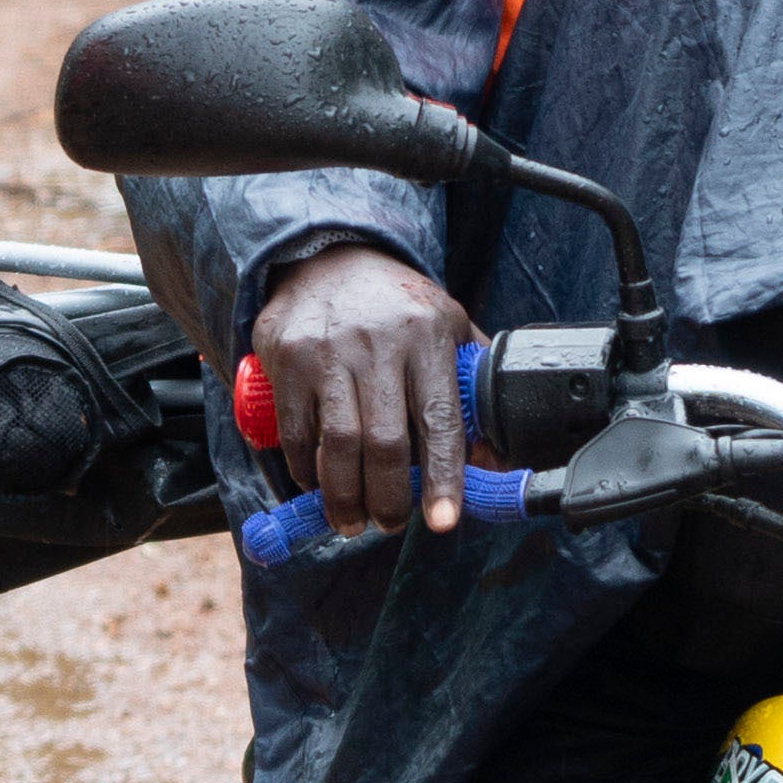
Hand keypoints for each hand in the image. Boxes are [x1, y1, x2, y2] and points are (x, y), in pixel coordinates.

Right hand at [247, 242, 478, 536]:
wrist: (328, 257)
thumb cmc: (398, 307)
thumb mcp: (448, 328)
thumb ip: (471, 389)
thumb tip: (495, 458)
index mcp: (428, 338)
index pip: (440, 421)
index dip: (442, 477)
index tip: (442, 520)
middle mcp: (378, 344)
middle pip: (384, 442)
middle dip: (388, 499)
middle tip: (389, 525)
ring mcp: (328, 352)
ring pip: (337, 445)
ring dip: (344, 496)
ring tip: (352, 521)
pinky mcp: (287, 359)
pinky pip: (296, 432)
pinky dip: (306, 470)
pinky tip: (318, 485)